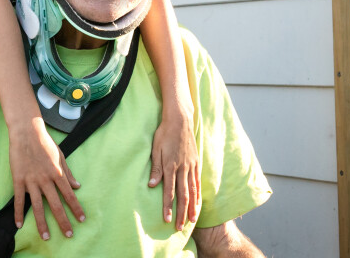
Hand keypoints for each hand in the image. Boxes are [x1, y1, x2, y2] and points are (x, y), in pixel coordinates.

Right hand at [8, 118, 84, 239]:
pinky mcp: (18, 180)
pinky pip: (18, 200)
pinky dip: (18, 213)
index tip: (81, 219)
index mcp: (57, 174)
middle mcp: (46, 180)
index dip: (76, 208)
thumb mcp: (61, 155)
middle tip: (69, 235)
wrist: (26, 132)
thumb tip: (77, 186)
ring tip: (46, 237)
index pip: (69, 196)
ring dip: (42, 223)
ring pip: (38, 207)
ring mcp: (31, 181)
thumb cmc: (44, 142)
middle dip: (63, 221)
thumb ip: (68, 172)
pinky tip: (19, 224)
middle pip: (56, 205)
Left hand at [149, 111, 199, 229]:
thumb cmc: (164, 133)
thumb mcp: (155, 149)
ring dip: (191, 207)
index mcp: (170, 165)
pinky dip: (198, 195)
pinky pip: (198, 182)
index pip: (169, 191)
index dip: (168, 206)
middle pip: (182, 195)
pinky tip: (197, 203)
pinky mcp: (196, 163)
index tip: (166, 219)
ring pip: (192, 191)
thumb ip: (155, 168)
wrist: (180, 121)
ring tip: (191, 221)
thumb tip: (152, 185)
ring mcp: (191, 166)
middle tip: (179, 227)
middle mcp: (182, 168)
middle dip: (180, 212)